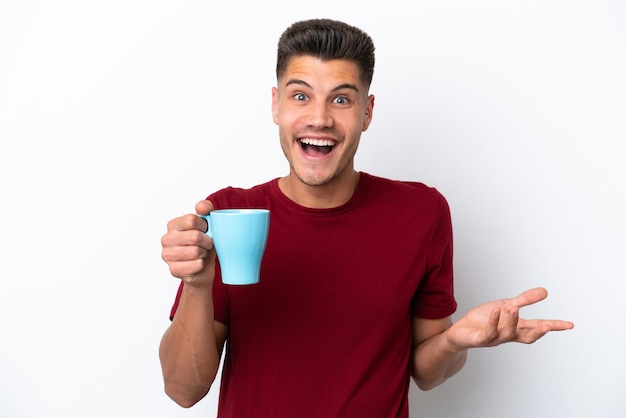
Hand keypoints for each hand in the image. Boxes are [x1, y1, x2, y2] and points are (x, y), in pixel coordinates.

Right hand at [161, 200, 215, 286]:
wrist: (203, 268)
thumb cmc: (204, 243)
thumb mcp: (208, 223)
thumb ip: (206, 208)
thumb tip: (201, 207)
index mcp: (173, 224)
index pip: (192, 220)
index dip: (205, 226)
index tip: (206, 230)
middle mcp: (166, 239)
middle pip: (195, 236)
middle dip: (207, 241)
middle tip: (206, 244)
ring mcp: (167, 255)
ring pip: (196, 251)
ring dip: (204, 253)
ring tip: (202, 253)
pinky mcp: (174, 270)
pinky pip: (196, 265)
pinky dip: (202, 264)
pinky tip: (199, 263)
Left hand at [446, 287, 573, 349]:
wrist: (461, 331)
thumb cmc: (484, 319)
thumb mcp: (506, 306)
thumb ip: (525, 300)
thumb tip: (545, 291)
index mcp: (516, 327)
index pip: (538, 327)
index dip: (554, 326)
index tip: (570, 325)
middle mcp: (508, 334)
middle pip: (527, 336)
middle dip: (539, 332)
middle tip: (548, 326)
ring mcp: (495, 338)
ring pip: (507, 333)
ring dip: (512, 321)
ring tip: (515, 308)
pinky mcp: (481, 339)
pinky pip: (489, 332)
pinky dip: (494, 321)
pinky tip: (497, 310)